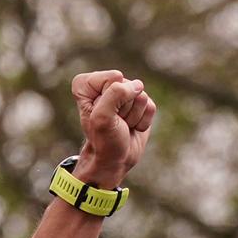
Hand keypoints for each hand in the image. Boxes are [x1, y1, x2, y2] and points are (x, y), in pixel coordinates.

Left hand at [70, 70, 156, 187]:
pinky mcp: (140, 105)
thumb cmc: (103, 140)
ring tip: (122, 125)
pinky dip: (143, 121)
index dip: (109, 95)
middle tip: (114, 122)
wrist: (115, 160)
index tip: (101, 112)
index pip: (110, 77)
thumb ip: (115, 94)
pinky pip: (150, 106)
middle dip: (123, 107)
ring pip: (141, 95)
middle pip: (127, 86)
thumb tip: (138, 85)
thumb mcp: (102, 117)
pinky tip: (133, 127)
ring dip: (133, 115)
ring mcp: (124, 96)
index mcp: (86, 86)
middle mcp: (105, 87)